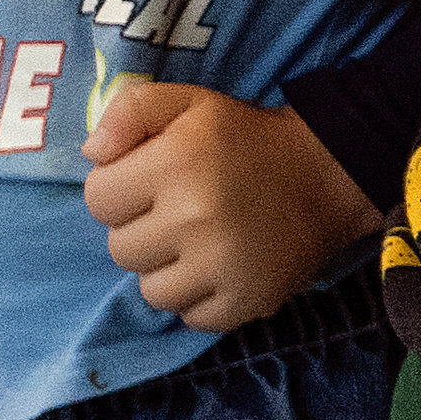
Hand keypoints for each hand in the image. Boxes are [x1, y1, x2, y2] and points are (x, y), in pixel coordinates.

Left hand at [83, 80, 375, 331]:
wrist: (328, 175)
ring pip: (150, 290)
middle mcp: (195, 217)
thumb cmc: (247, 138)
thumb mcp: (190, 103)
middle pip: (120, 248)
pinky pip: (189, 316)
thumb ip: (131, 110)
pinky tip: (221, 267)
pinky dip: (200, 297)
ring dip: (168, 268)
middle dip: (143, 229)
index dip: (120, 187)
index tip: (153, 180)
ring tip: (200, 242)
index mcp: (176, 161)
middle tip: (181, 210)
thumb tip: (92, 152)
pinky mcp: (245, 302)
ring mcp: (221, 266)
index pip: (97, 198)